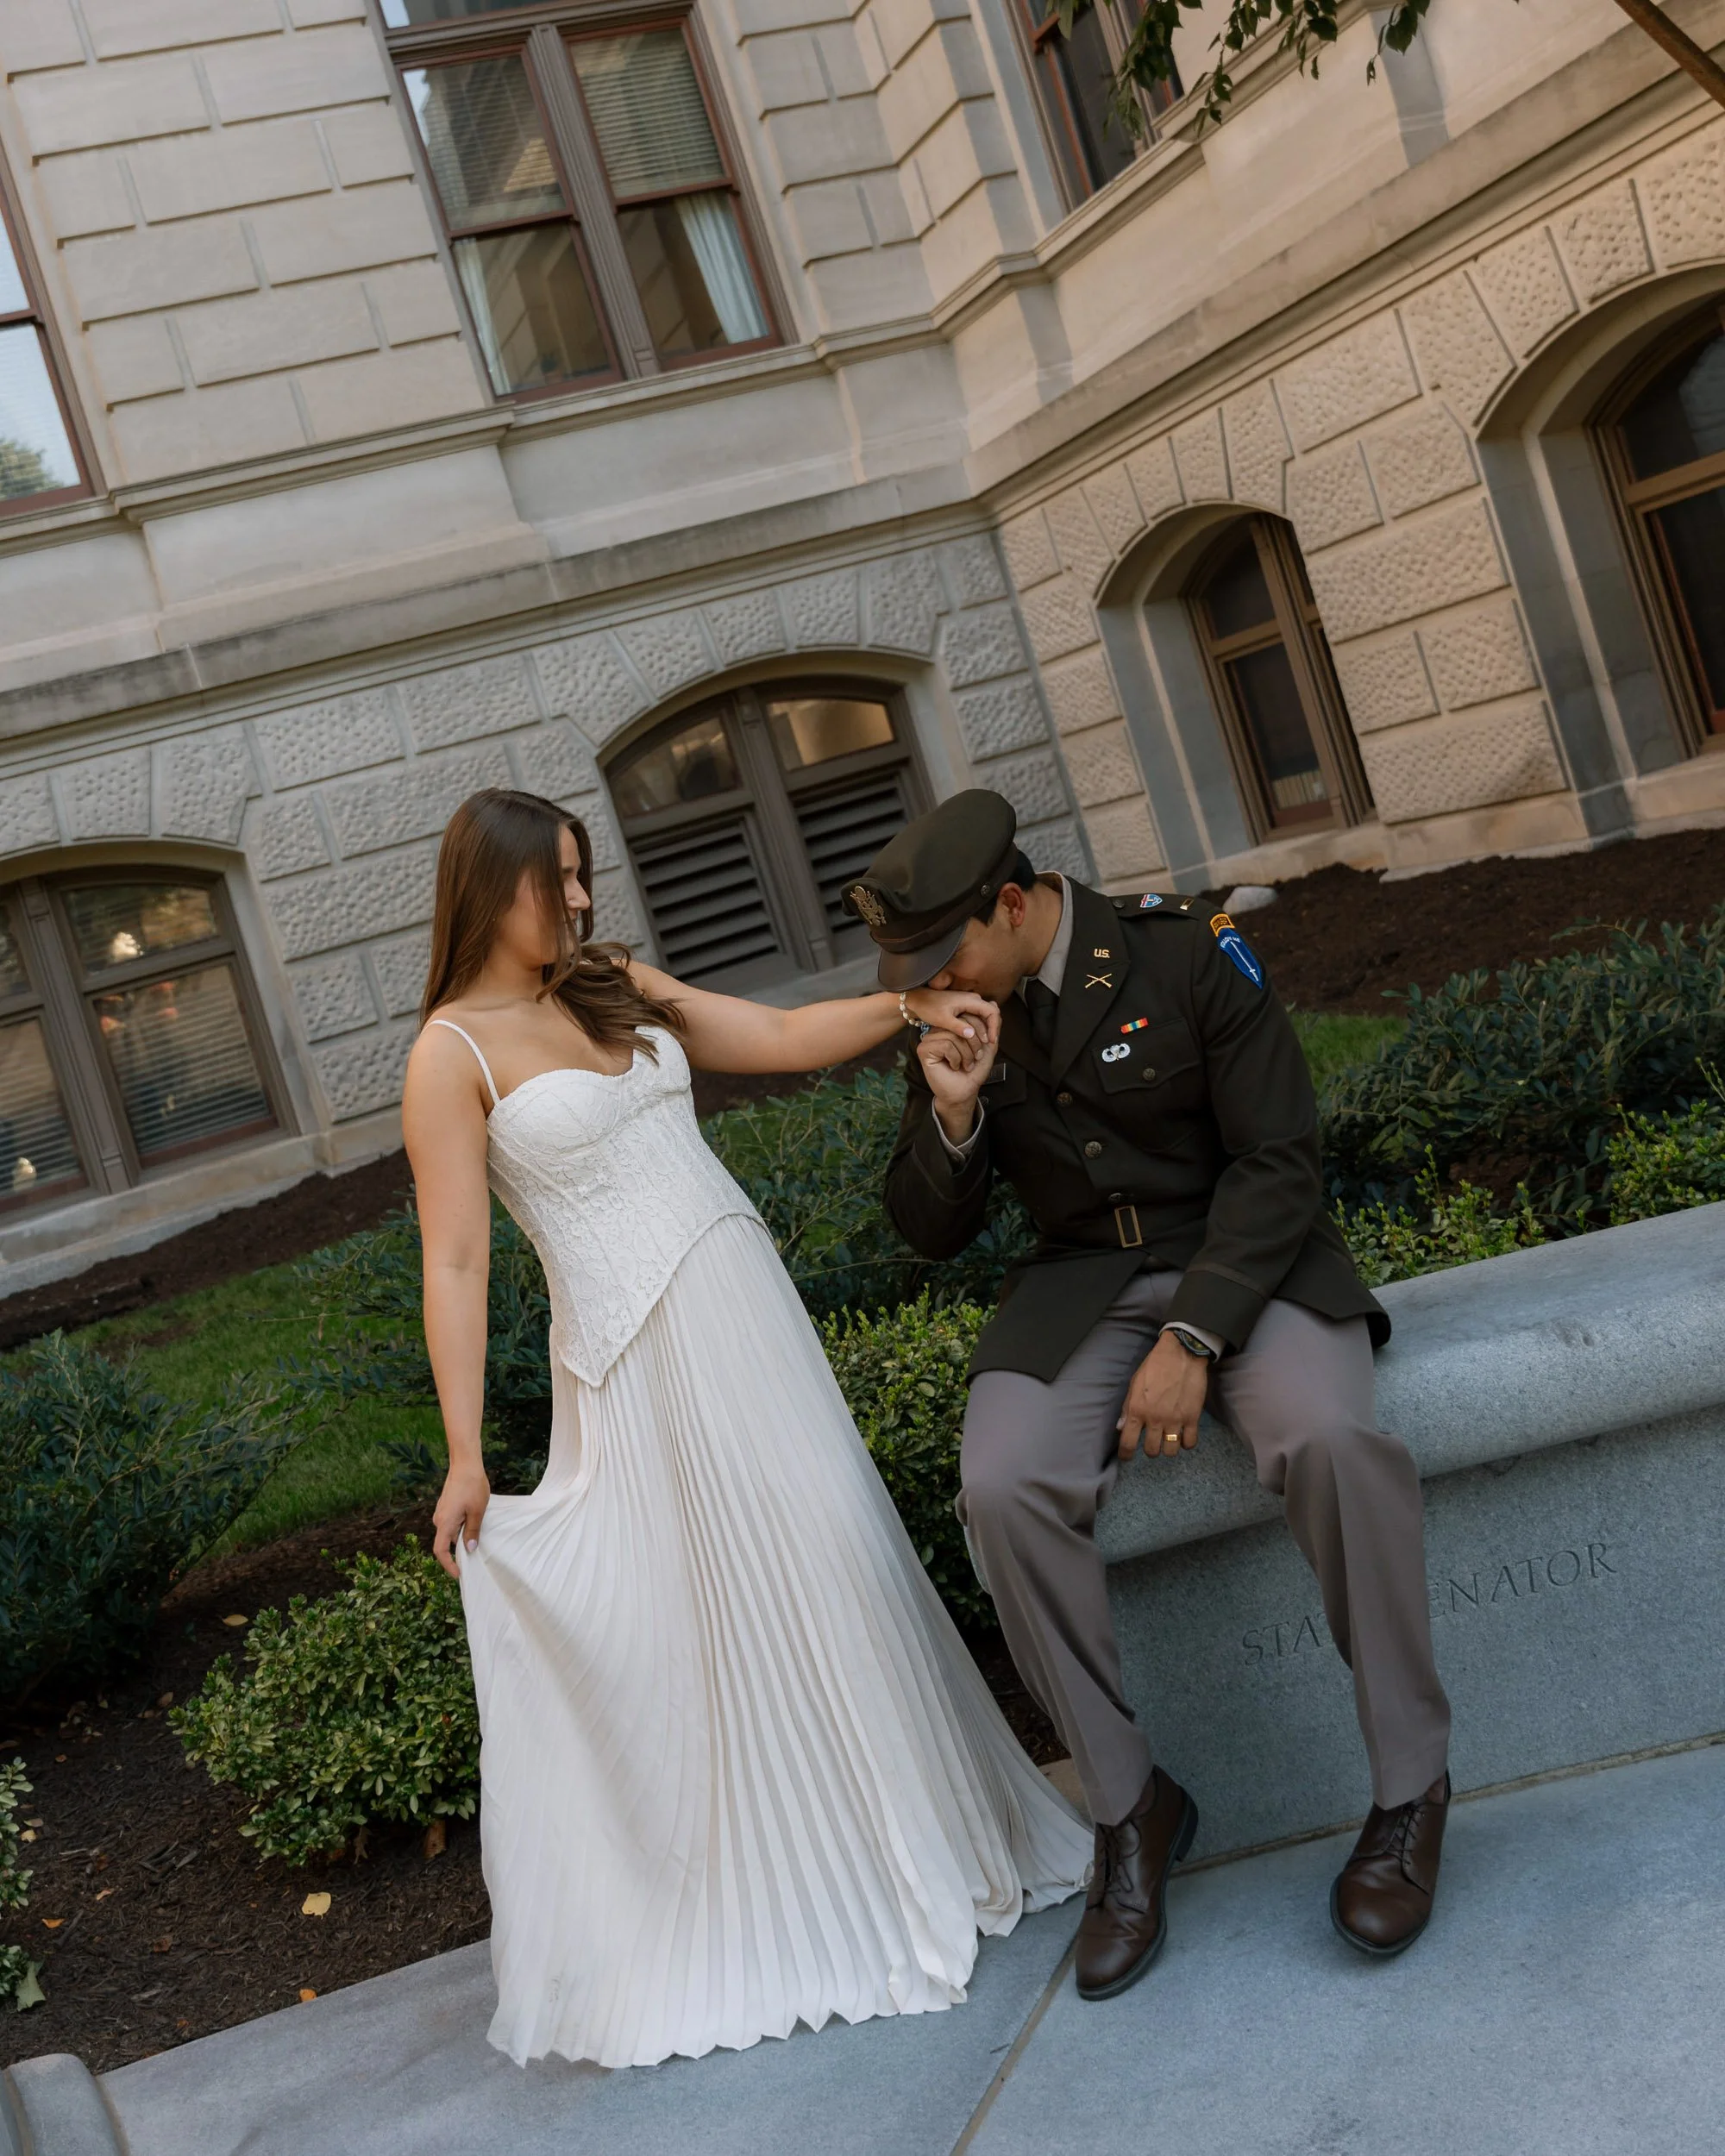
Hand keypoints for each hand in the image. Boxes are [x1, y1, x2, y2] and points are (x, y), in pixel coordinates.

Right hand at [432, 1462, 489, 1577]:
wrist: (465, 1464)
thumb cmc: (472, 1486)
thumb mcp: (477, 1512)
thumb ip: (472, 1532)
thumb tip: (469, 1550)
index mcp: (444, 1523)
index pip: (441, 1550)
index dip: (448, 1565)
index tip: (458, 1574)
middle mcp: (439, 1519)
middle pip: (446, 1542)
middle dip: (458, 1552)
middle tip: (475, 1559)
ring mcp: (441, 1512)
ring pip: (450, 1532)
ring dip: (461, 1537)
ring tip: (478, 1539)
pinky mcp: (445, 1506)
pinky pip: (451, 1523)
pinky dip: (461, 1528)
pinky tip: (474, 1523)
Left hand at [903, 987, 999, 1047]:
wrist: (919, 999)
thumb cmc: (929, 1008)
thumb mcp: (942, 1019)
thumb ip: (957, 1026)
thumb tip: (972, 1035)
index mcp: (970, 1000)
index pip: (992, 1012)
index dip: (994, 1027)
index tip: (991, 1041)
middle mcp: (973, 999)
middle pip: (991, 1014)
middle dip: (992, 1030)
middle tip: (988, 1046)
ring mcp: (970, 1002)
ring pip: (985, 1016)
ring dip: (986, 1030)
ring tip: (982, 1045)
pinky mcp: (965, 1007)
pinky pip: (977, 1017)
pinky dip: (979, 1028)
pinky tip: (975, 1039)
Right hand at [916, 1018, 997, 1145]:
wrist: (964, 1091)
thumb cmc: (973, 1071)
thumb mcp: (987, 1046)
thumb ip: (991, 1027)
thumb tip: (993, 1003)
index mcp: (951, 1027)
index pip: (967, 1016)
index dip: (979, 1032)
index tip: (981, 1051)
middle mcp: (938, 1030)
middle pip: (960, 1025)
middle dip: (974, 1044)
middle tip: (974, 1059)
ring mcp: (929, 1039)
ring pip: (953, 1036)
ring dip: (966, 1054)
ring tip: (965, 1064)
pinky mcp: (924, 1050)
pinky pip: (945, 1045)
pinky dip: (955, 1058)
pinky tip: (954, 1066)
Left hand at [1117, 1332, 1208, 1463]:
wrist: (1182, 1354)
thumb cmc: (1155, 1366)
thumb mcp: (1134, 1384)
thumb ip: (1127, 1407)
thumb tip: (1121, 1427)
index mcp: (1137, 1410)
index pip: (1127, 1442)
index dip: (1125, 1454)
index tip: (1126, 1457)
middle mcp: (1155, 1419)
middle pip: (1151, 1450)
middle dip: (1150, 1450)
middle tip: (1152, 1443)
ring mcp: (1175, 1420)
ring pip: (1170, 1451)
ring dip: (1168, 1449)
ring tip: (1168, 1440)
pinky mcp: (1193, 1418)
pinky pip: (1190, 1443)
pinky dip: (1186, 1443)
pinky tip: (1183, 1437)